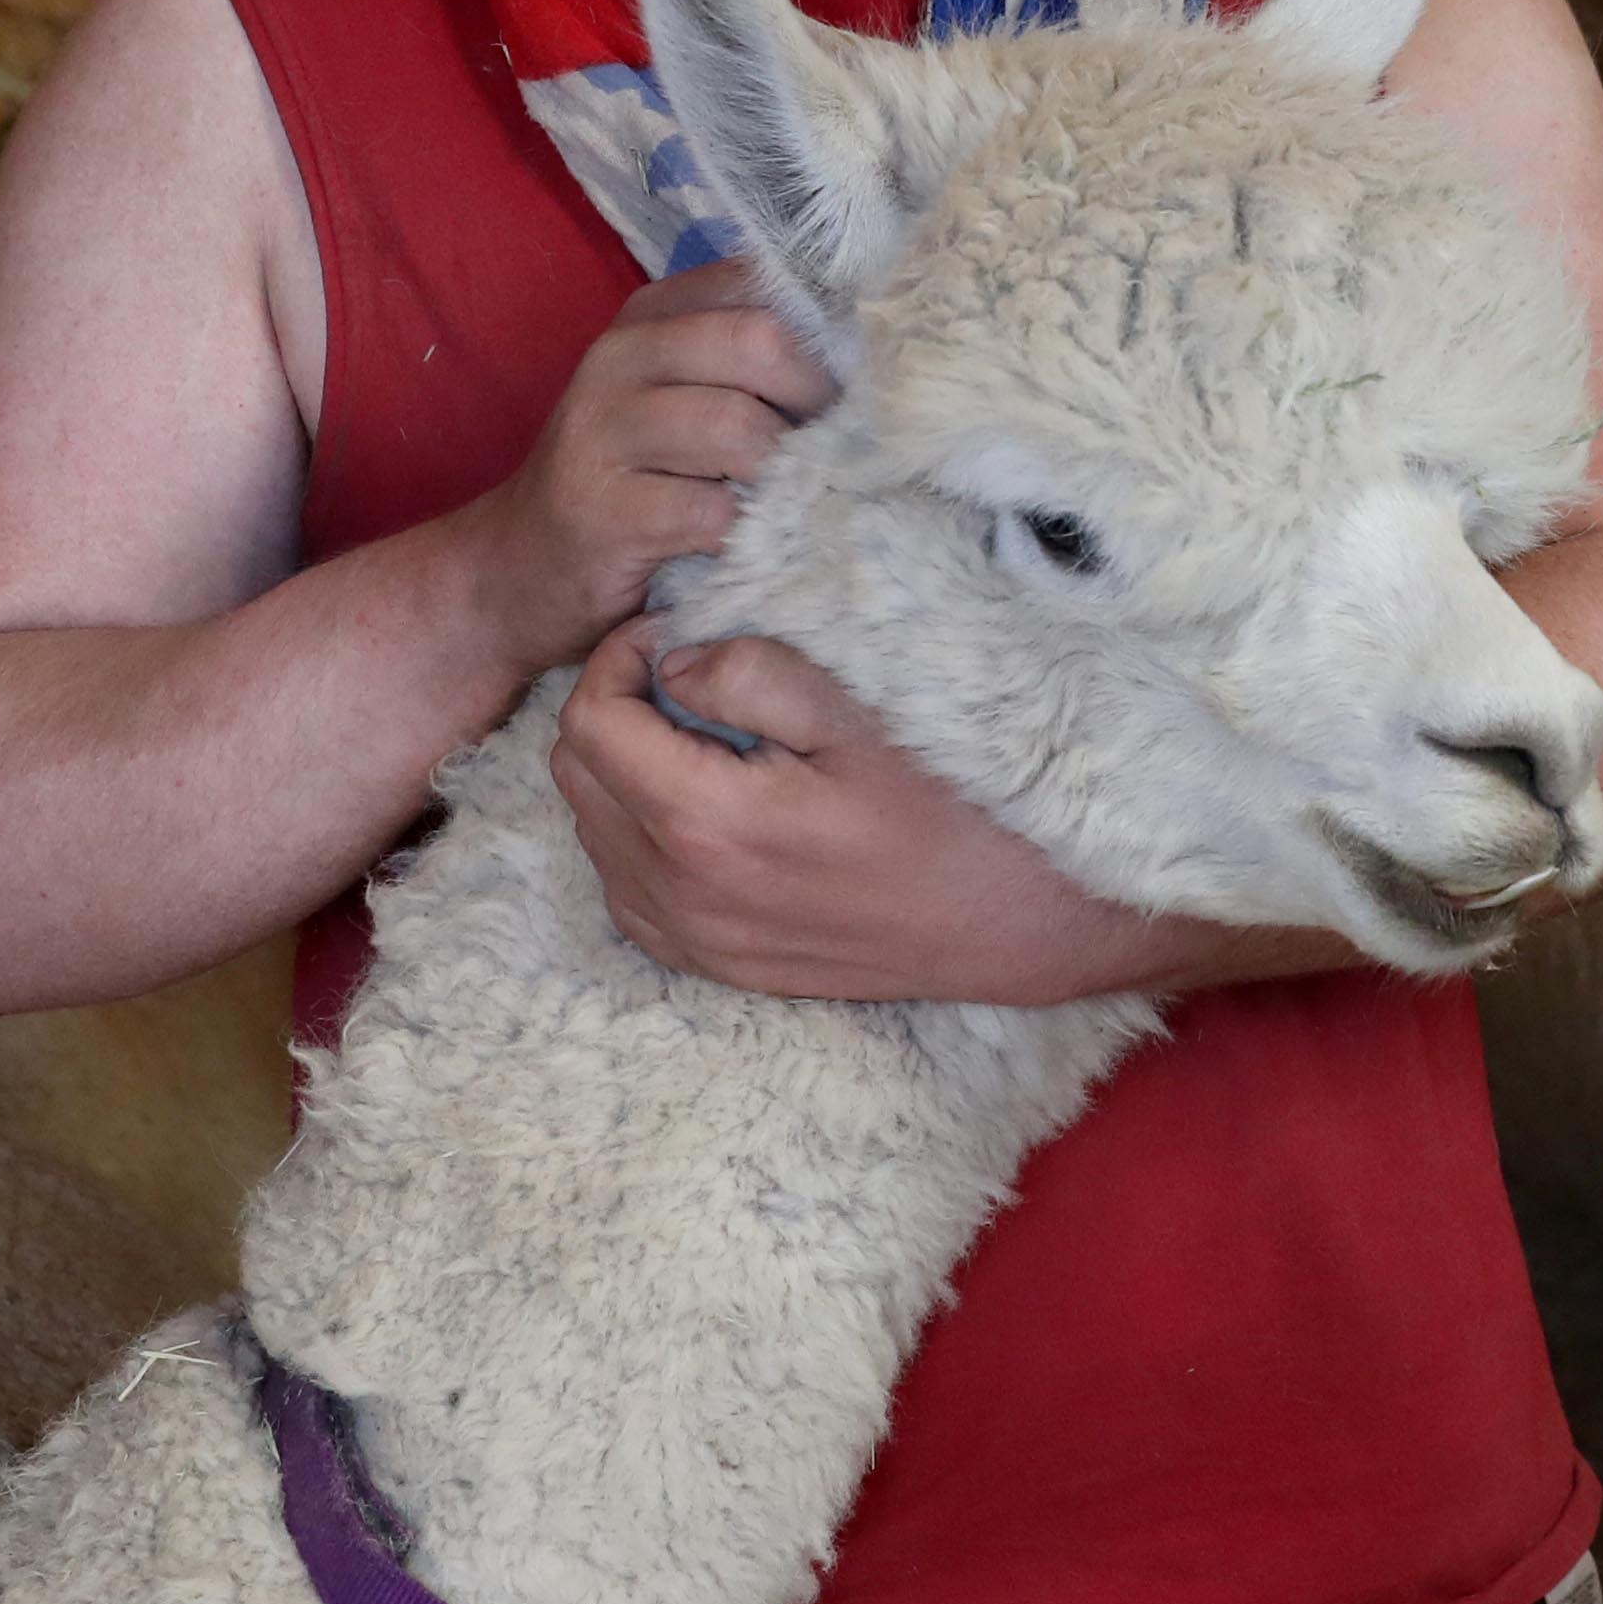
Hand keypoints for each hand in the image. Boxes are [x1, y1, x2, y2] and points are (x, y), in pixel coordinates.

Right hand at [451, 263, 834, 674]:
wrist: (515, 570)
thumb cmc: (626, 485)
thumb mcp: (673, 401)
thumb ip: (744, 365)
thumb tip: (866, 356)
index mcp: (648, 316)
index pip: (760, 282)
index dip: (825, 332)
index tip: (851, 382)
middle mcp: (619, 358)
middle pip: (758, 342)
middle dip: (815, 400)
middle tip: (834, 450)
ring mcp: (603, 432)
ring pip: (739, 428)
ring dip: (788, 473)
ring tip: (799, 500)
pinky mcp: (605, 511)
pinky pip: (713, 511)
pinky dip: (753, 532)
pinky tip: (759, 546)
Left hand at [552, 624, 1351, 1003]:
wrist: (1026, 922)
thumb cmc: (957, 806)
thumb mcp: (859, 710)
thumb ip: (751, 671)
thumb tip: (677, 662)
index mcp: (707, 824)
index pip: (590, 722)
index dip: (618, 660)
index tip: (676, 635)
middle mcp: (683, 897)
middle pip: (576, 779)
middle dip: (611, 709)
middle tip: (682, 675)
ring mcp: (699, 943)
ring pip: (594, 837)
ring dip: (622, 774)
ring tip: (699, 736)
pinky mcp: (723, 968)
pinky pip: (629, 895)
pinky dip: (640, 839)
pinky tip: (707, 807)